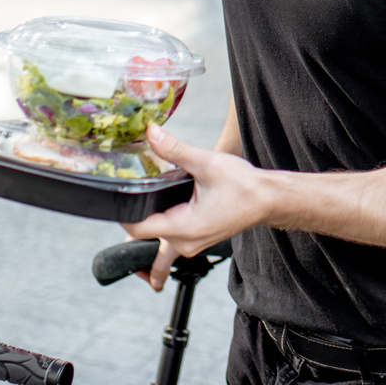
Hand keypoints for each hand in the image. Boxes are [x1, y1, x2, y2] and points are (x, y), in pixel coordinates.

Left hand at [120, 123, 265, 291]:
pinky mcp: (199, 240)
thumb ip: (174, 149)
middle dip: (130, 232)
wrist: (268, 200)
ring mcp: (193, 244)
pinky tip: (162, 221)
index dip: (123, 216)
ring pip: (159, 251)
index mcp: (184, 227)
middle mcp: (186, 242)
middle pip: (145, 245)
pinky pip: (173, 247)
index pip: (138, 230)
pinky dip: (163, 238)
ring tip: (135, 226)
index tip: (118, 199)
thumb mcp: (205, 163)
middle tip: (120, 213)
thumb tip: (152, 133)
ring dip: (147, 239)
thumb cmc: (243, 186)